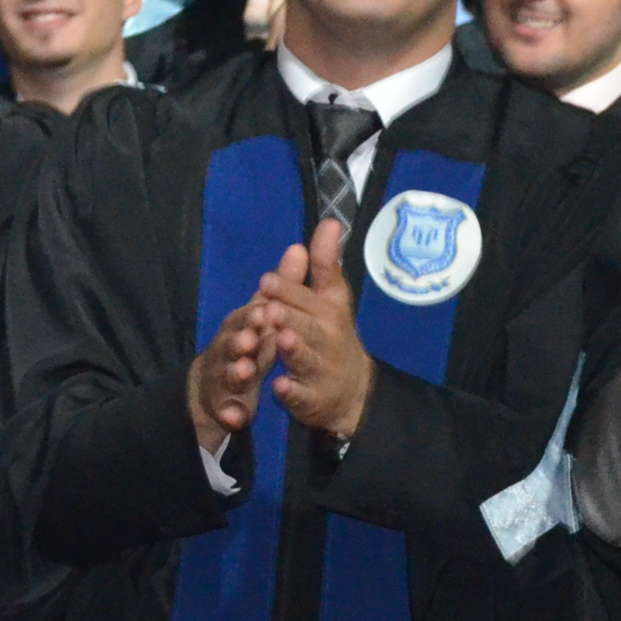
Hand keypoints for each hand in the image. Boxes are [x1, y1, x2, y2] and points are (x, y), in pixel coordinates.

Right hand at [188, 295, 270, 451]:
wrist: (217, 387)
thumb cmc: (249, 344)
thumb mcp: (266, 317)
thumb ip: (283, 286)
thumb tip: (298, 248)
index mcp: (240, 327)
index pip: (244, 318)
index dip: (252, 315)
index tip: (264, 312)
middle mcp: (227, 350)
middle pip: (230, 344)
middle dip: (239, 341)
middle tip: (251, 340)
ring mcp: (223, 379)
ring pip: (226, 376)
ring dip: (234, 373)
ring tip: (245, 372)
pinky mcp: (223, 407)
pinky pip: (225, 411)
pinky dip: (229, 412)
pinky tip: (236, 416)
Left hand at [258, 222, 376, 442]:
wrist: (354, 392)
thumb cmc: (333, 335)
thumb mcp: (333, 299)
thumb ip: (326, 263)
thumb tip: (330, 221)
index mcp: (328, 312)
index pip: (308, 297)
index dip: (288, 290)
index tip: (266, 281)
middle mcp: (327, 339)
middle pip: (307, 326)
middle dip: (290, 317)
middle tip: (271, 310)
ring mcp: (321, 370)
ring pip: (305, 359)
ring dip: (294, 350)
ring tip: (280, 339)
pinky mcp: (313, 399)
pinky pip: (301, 395)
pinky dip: (291, 391)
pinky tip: (278, 386)